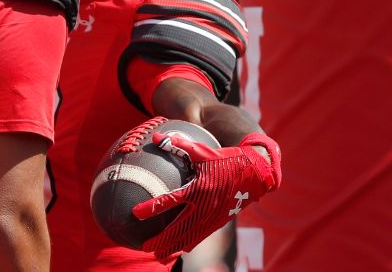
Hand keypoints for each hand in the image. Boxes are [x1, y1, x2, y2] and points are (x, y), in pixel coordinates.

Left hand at [132, 131, 281, 259]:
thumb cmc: (226, 159)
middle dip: (160, 240)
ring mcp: (212, 217)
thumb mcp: (202, 149)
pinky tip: (179, 249)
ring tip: (157, 255)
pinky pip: (201, 236)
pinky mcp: (219, 222)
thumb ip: (178, 144)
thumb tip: (156, 136)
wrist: (256, 173)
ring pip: (189, 237)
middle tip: (143, 247)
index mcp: (197, 189)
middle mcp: (204, 206)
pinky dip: (188, 244)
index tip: (135, 214)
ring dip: (172, 247)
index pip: (168, 200)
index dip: (151, 208)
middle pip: (177, 229)